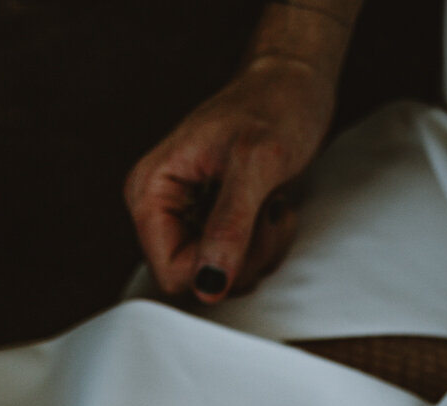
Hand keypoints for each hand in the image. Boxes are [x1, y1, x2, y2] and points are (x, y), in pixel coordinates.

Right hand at [125, 55, 335, 304]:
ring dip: (259, 253)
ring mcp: (187, 221)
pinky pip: (237, 268)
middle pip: (196, 280)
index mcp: (151, 191)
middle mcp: (162, 211)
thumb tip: (208, 283)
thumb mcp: (256, 161)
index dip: (214, 266)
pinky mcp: (213, 227)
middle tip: (266, 213)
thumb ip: (229, 225)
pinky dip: (265, 248)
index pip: (170, 271)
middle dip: (242, 258)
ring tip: (270, 206)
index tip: (248, 229)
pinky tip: (271, 211)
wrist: (296, 82)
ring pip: (220, 279)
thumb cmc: (275, 103)